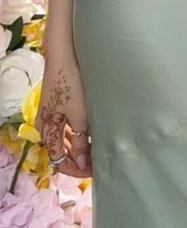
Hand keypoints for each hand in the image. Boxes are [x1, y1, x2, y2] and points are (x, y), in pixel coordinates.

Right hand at [35, 49, 91, 177]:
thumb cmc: (71, 83)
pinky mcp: (57, 106)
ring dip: (78, 147)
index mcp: (47, 130)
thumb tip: (80, 163)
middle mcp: (45, 125)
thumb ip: (79, 141)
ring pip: (64, 139)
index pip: (59, 160)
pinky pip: (65, 127)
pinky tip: (90, 133)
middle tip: (98, 161)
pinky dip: (77, 134)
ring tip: (97, 148)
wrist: (64, 56)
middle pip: (60, 151)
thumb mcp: (80, 116)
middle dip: (78, 159)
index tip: (94, 171)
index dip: (76, 169)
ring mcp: (51, 115)